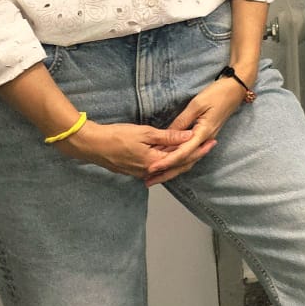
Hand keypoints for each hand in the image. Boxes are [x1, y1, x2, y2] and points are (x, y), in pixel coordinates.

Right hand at [56, 120, 197, 179]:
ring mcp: (141, 172)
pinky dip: (169, 161)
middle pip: (178, 166)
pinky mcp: (135, 170)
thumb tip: (189, 135)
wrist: (92, 145)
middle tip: (210, 145)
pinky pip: (158, 168)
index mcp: (154, 162)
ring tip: (197, 149)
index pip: (183, 158)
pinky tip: (174, 154)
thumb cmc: (117, 136)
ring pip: (168, 168)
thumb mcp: (145, 133)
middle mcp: (149, 171)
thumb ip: (168, 136)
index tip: (212, 141)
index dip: (199, 150)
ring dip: (183, 159)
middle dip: (195, 156)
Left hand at [141, 79, 247, 185]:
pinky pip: (190, 152)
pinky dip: (178, 159)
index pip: (183, 152)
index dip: (167, 161)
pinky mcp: (204, 135)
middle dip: (167, 173)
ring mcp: (206, 138)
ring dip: (172, 169)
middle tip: (149, 181)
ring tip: (156, 176)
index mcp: (203, 133)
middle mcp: (205, 139)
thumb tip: (167, 136)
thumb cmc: (217, 94)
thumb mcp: (196, 105)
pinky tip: (168, 161)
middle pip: (186, 162)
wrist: (235, 89)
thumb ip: (182, 122)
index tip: (152, 168)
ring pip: (188, 160)